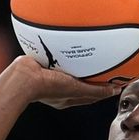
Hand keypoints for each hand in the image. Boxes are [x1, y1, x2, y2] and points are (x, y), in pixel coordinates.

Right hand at [3, 56, 120, 108]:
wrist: (23, 78)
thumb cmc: (47, 87)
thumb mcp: (76, 89)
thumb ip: (94, 90)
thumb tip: (114, 91)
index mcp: (66, 97)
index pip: (89, 95)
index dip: (102, 90)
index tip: (115, 83)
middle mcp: (59, 88)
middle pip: (80, 81)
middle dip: (92, 76)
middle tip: (105, 66)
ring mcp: (50, 76)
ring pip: (69, 69)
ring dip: (78, 62)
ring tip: (89, 51)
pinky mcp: (43, 65)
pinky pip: (57, 57)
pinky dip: (65, 52)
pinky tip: (70, 42)